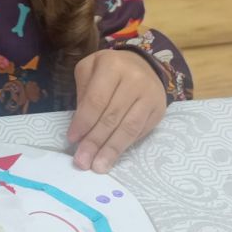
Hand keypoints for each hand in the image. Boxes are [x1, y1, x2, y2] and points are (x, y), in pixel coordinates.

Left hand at [67, 49, 166, 172]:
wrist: (142, 65)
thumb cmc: (108, 70)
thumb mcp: (88, 70)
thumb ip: (83, 95)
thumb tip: (80, 130)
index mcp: (112, 66)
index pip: (96, 100)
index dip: (84, 122)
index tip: (72, 140)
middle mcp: (134, 79)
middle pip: (112, 117)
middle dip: (95, 142)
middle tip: (83, 162)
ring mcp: (150, 95)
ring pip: (129, 127)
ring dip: (112, 150)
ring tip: (98, 166)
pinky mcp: (159, 110)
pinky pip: (141, 132)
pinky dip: (125, 146)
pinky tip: (113, 157)